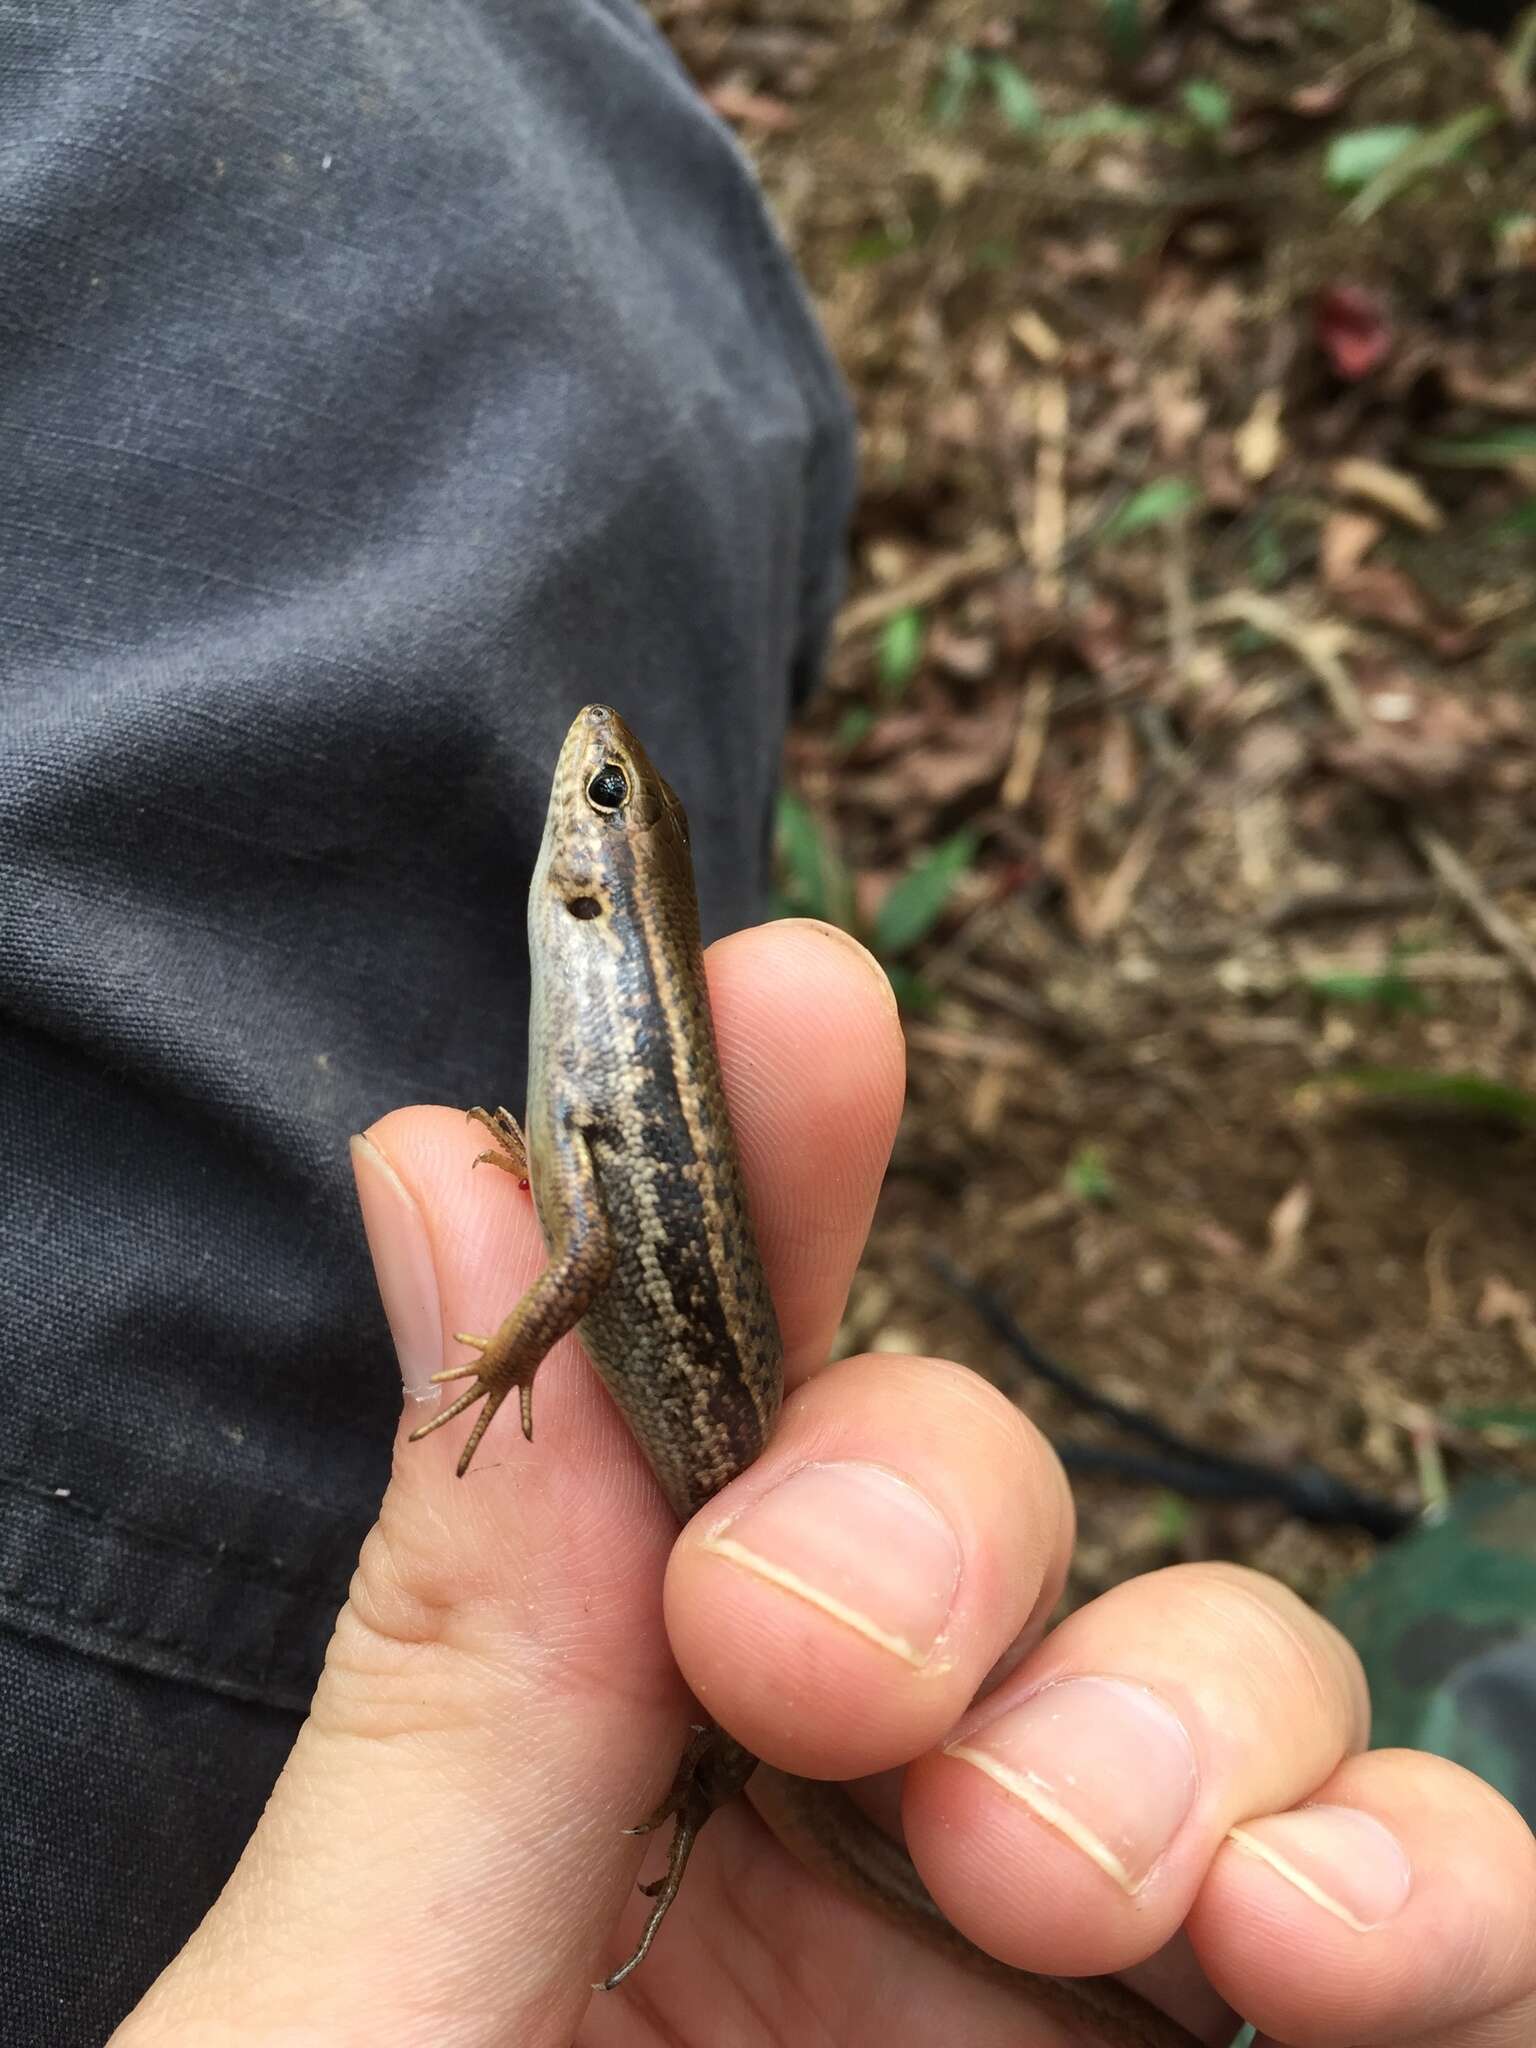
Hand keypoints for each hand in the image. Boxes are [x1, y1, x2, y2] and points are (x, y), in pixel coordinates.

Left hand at [114, 921, 1535, 2047]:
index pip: (693, 1398)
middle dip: (942, 1517)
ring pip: (1240, 1697)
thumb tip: (454, 1165)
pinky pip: (1429, 1938)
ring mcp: (1074, 1980)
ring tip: (1103, 1879)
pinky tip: (1333, 1952)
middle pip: (982, 1514)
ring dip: (1210, 1715)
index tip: (776, 993)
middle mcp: (844, 1837)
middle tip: (817, 1667)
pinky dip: (1433, 1895)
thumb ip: (449, 1658)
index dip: (750, 1175)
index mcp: (596, 1777)